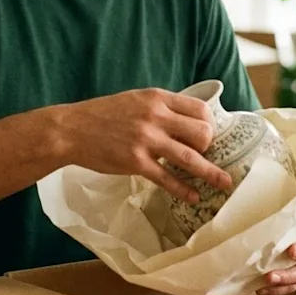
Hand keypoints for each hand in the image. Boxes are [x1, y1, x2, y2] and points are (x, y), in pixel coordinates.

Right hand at [58, 88, 231, 203]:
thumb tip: (186, 122)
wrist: (71, 130)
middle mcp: (155, 117)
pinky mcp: (136, 162)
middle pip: (202, 132)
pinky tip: (194, 196)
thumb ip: (160, 108)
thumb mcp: (135, 100)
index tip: (210, 135)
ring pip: (190, 157)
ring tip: (224, 183)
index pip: (200, 109)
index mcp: (157, 98)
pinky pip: (168, 179)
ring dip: (211, 172)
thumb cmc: (102, 115)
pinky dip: (184, 190)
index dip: (210, 124)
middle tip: (206, 155)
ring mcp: (146, 140)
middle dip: (210, 146)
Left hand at [257, 203, 295, 294]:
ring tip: (271, 277)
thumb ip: (284, 195)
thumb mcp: (289, 198)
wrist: (283, 225)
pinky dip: (278, 289)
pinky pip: (294, 285)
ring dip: (290, 276)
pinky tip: (260, 289)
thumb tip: (249, 181)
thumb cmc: (287, 207)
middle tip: (292, 251)